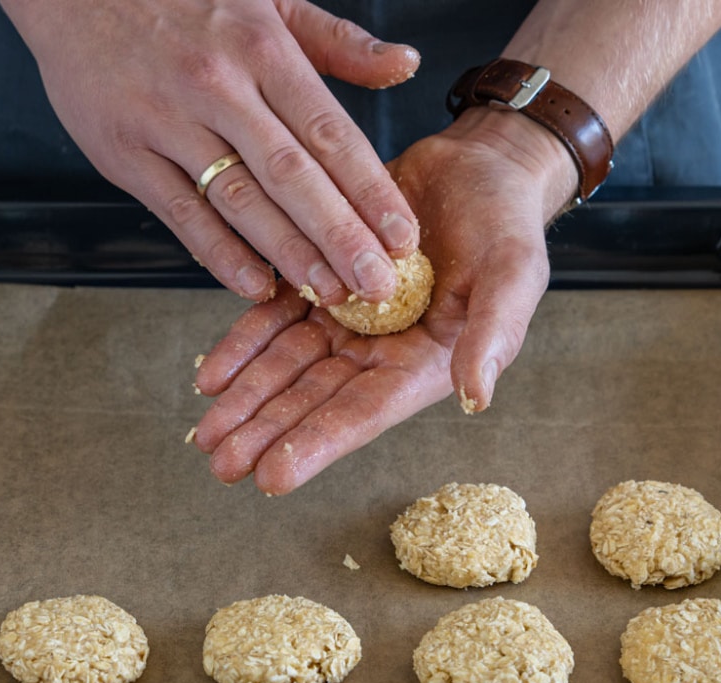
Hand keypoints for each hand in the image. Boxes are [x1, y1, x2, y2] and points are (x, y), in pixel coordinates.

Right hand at [0, 0, 420, 303]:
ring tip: (329, 294)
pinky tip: (255, 283)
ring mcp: (168, 121)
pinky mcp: (124, 152)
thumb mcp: (269, 0)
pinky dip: (219, 253)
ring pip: (240, 199)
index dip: (371, 191)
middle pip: (293, 175)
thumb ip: (338, 41)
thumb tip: (406, 64)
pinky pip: (180, 213)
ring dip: (289, 253)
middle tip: (378, 286)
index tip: (404, 237)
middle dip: (341, 237)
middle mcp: (219, 86)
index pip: (330, 133)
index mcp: (263, 48)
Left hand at [192, 109, 578, 493]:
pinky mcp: (318, 277)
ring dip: (246, 398)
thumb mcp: (514, 275)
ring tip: (206, 433)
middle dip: (266, 432)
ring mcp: (344, 317)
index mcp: (422, 362)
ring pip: (285, 364)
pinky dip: (243, 344)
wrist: (477, 167)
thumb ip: (494, 334)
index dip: (318, 443)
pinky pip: (273, 316)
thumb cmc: (506, 225)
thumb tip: (474, 397)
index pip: (364, 411)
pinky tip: (209, 376)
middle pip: (313, 398)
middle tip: (222, 464)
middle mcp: (378, 349)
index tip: (273, 476)